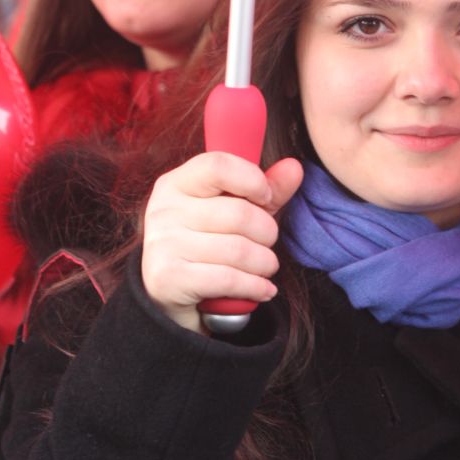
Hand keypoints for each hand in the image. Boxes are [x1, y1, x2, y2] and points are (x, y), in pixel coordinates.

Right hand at [141, 152, 303, 332]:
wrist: (166, 294)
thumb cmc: (206, 243)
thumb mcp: (235, 210)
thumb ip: (266, 188)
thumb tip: (295, 167)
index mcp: (177, 183)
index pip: (218, 165)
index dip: (252, 180)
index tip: (266, 198)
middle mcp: (165, 209)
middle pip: (238, 214)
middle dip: (267, 233)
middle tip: (268, 243)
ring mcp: (164, 243)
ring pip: (238, 250)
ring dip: (265, 263)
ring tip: (267, 267)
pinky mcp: (169, 277)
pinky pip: (228, 279)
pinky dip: (255, 286)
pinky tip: (263, 288)